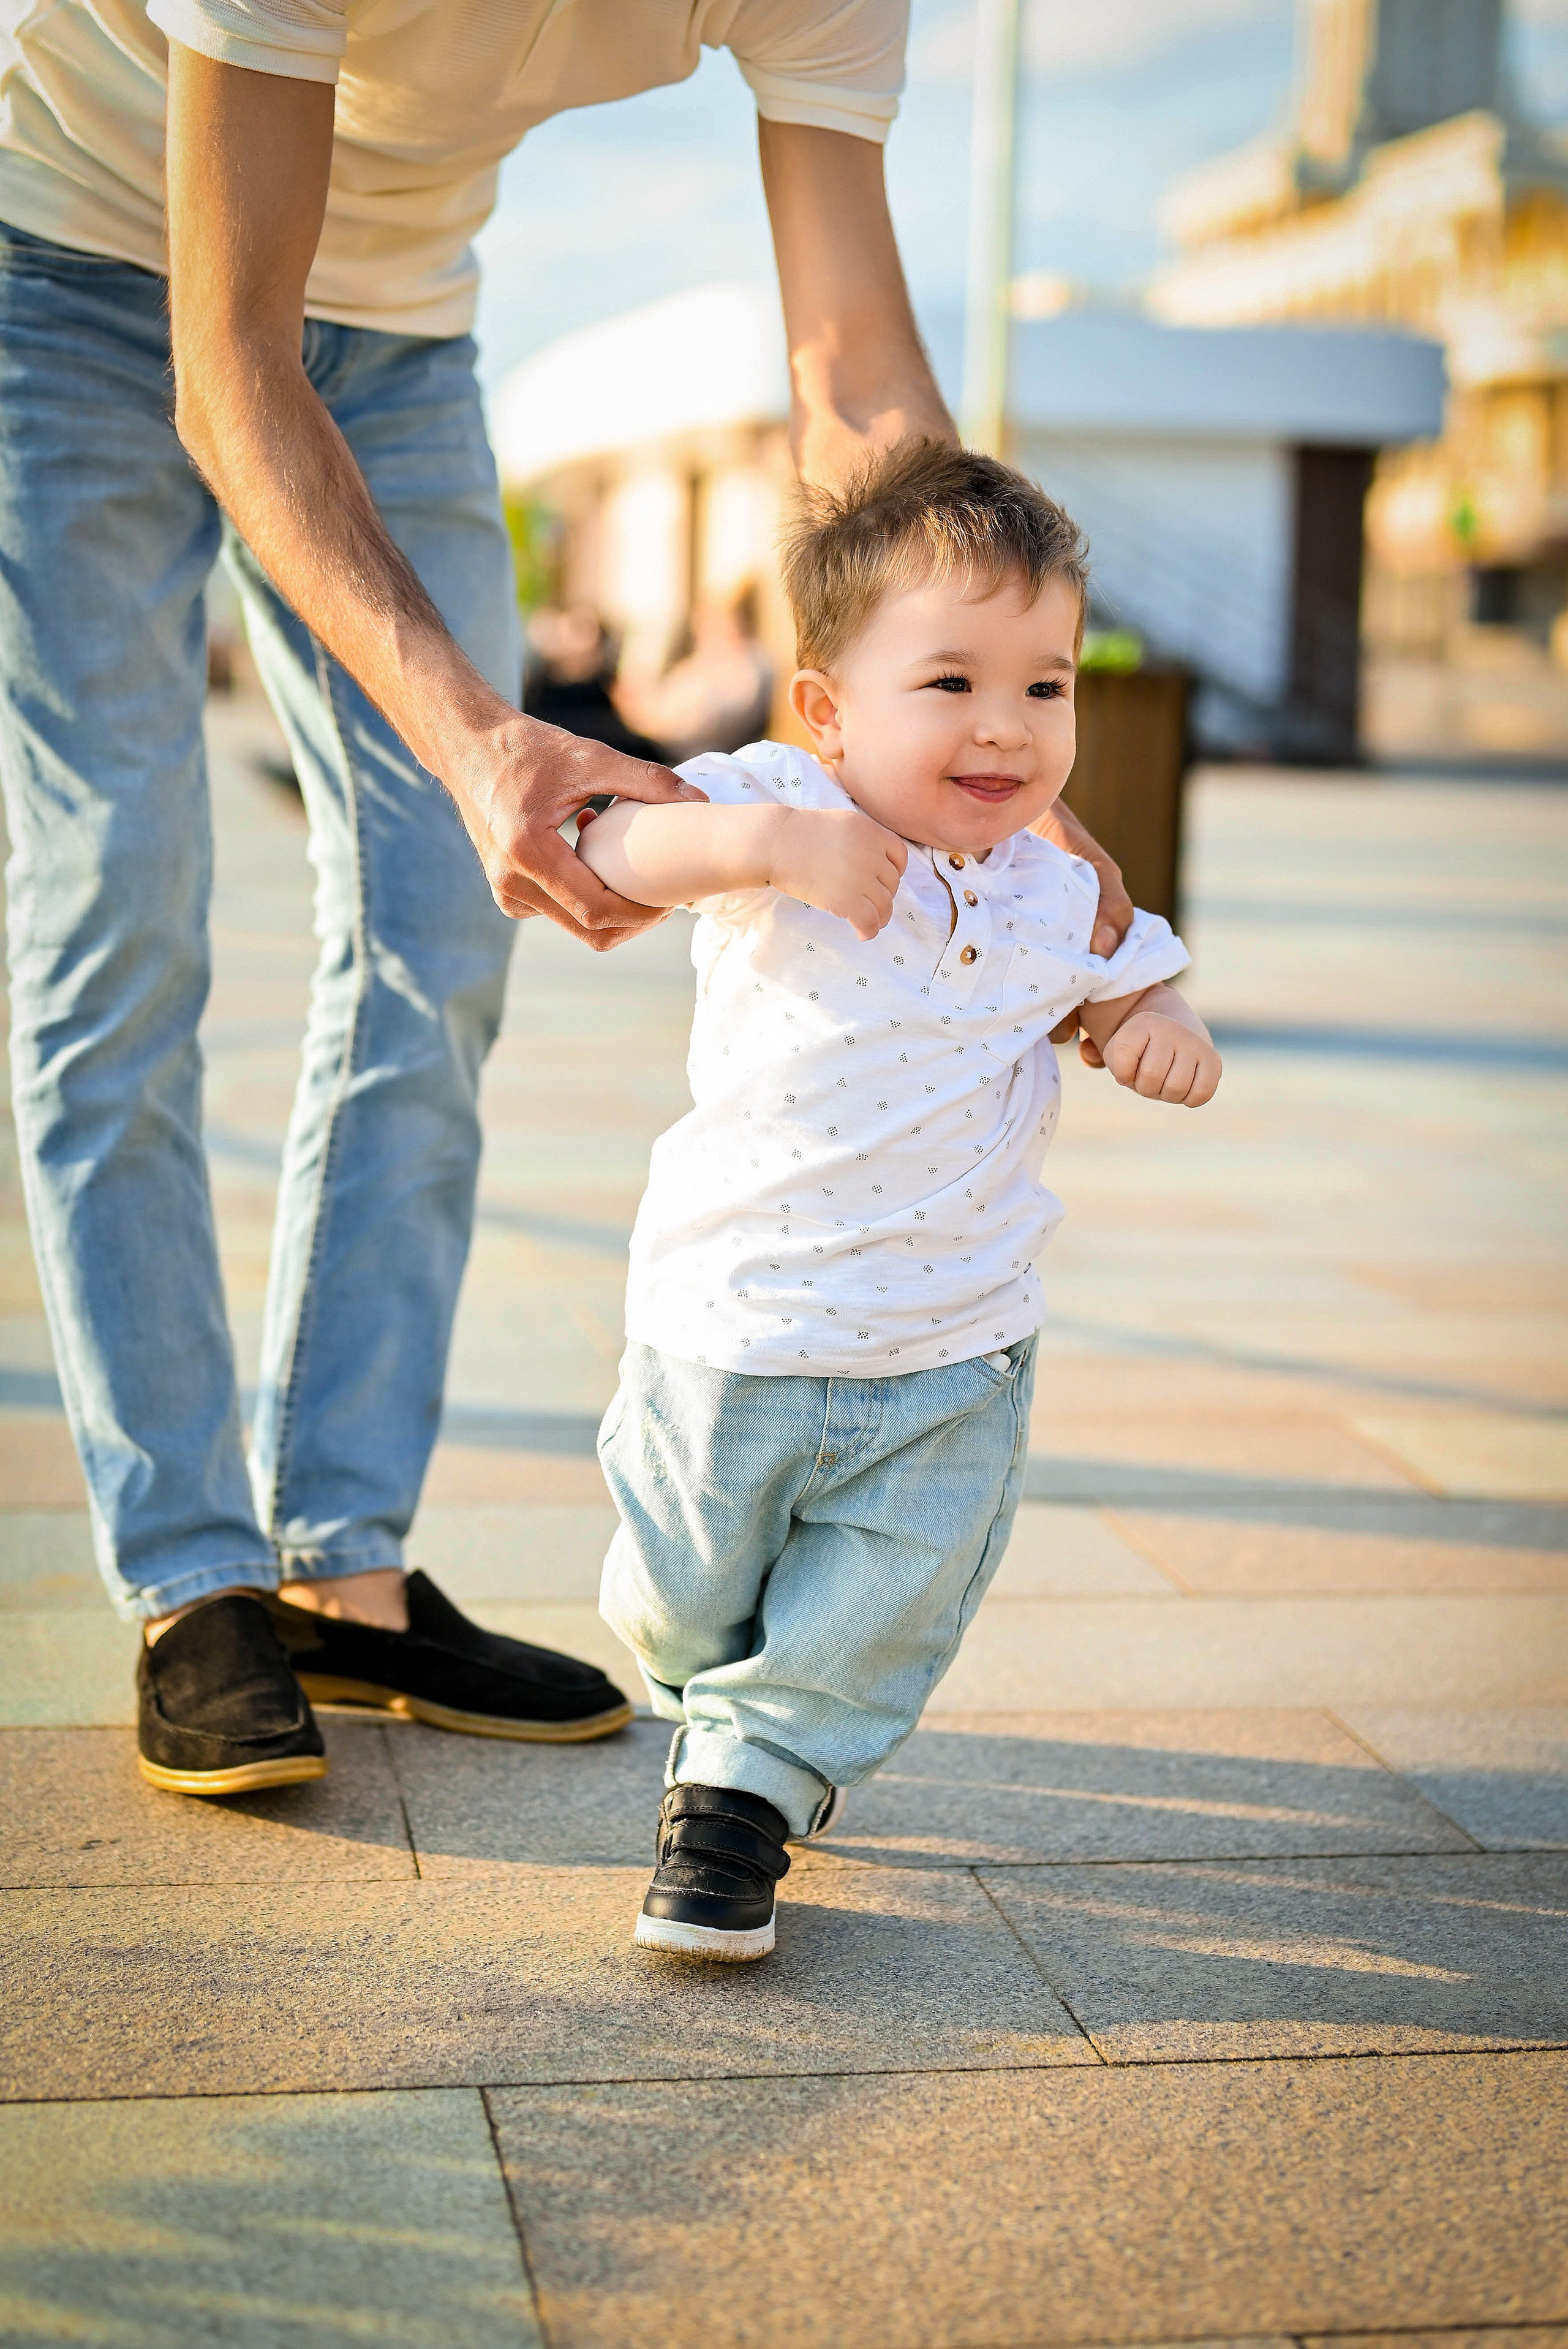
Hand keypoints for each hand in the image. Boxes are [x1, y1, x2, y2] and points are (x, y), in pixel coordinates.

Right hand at [450, 715, 702, 949]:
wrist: (467, 748)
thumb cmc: (527, 748)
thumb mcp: (590, 756)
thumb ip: (647, 779)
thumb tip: (700, 801)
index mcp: (528, 852)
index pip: (596, 910)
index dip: (641, 913)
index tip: (673, 898)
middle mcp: (510, 880)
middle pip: (588, 931)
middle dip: (633, 922)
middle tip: (667, 901)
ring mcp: (504, 891)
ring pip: (574, 927)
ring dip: (611, 911)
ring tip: (635, 876)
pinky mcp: (506, 892)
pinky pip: (557, 914)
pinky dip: (586, 901)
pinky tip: (598, 866)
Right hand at [768, 807, 907, 939]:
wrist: (775, 842)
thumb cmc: (799, 833)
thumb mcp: (841, 823)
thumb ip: (862, 840)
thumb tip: (874, 865)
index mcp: (871, 832)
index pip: (899, 856)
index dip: (896, 872)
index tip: (885, 883)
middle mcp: (870, 853)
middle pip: (891, 883)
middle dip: (884, 896)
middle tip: (874, 906)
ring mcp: (859, 877)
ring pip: (884, 905)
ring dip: (881, 918)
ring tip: (872, 923)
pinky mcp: (845, 899)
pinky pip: (869, 920)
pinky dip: (869, 930)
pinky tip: (862, 934)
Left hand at [1101, 1013, 1221, 1105]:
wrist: (1176, 1032)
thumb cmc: (1140, 1049)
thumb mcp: (1115, 1049)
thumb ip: (1094, 1054)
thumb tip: (1088, 1054)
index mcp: (1142, 1023)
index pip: (1122, 1063)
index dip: (1122, 1073)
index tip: (1130, 1063)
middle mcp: (1171, 1029)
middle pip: (1150, 1080)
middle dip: (1145, 1086)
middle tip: (1150, 1074)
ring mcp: (1195, 1044)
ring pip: (1175, 1089)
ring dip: (1166, 1094)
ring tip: (1166, 1079)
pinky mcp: (1213, 1062)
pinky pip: (1199, 1094)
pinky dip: (1189, 1098)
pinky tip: (1184, 1087)